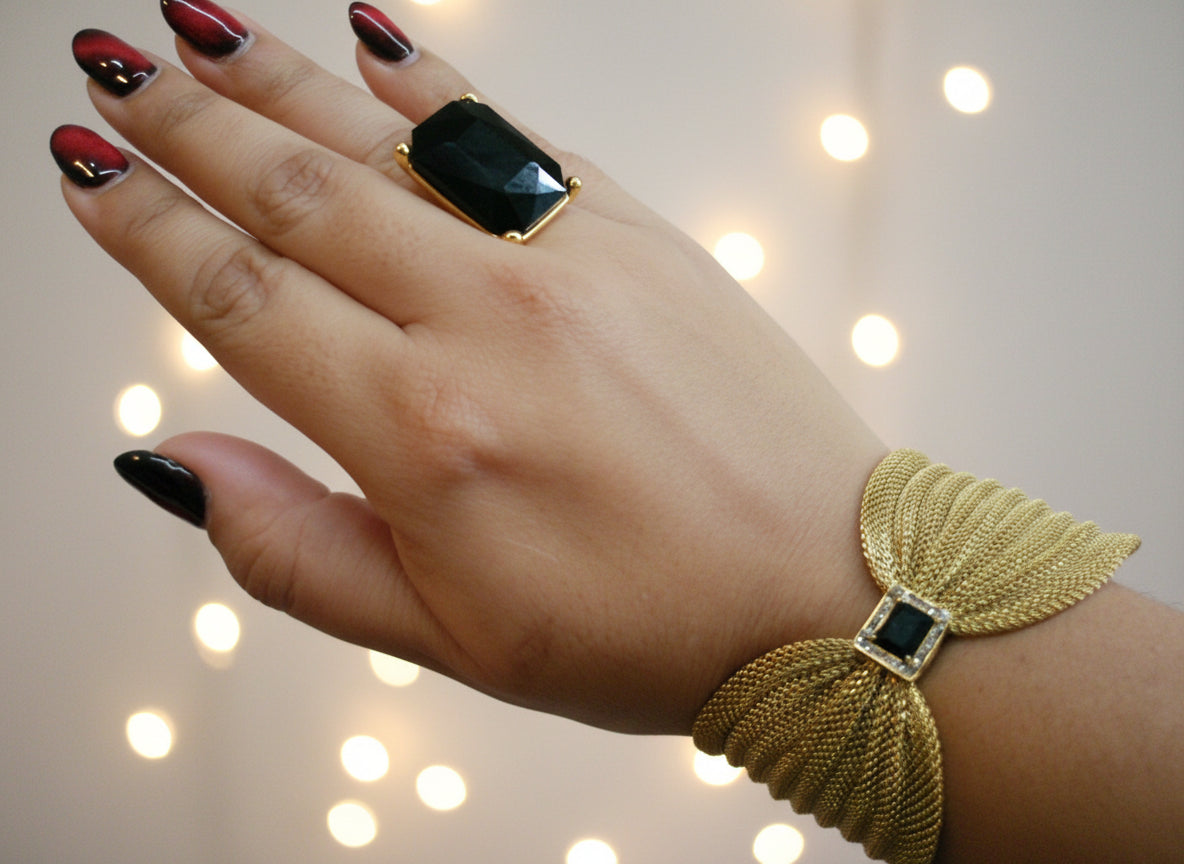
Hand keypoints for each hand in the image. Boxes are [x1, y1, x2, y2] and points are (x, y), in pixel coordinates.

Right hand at [59, 3, 884, 733]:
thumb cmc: (644, 627)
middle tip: (107, 69)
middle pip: (296, 197)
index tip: (86, 175)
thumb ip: (296, 550)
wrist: (822, 586)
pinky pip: (513, 140)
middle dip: (186, 128)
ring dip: (278, 81)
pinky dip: (434, 89)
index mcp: (421, 436)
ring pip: (388, 147)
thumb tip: (172, 461)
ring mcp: (568, 265)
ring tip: (194, 27)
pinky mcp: (641, 236)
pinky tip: (372, 41)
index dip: (146, 231)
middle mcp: (485, 324)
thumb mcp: (449, 636)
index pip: (240, 302)